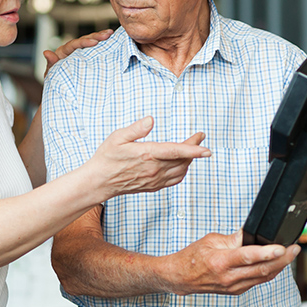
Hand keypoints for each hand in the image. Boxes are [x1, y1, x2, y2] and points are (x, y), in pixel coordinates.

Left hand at [42, 29, 112, 77]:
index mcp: (63, 52)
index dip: (84, 42)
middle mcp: (72, 50)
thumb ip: (51, 63)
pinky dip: (102, 46)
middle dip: (96, 36)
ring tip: (111, 33)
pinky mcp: (87, 58)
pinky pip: (94, 50)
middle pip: (84, 39)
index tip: (94, 42)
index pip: (74, 44)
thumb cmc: (55, 82)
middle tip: (107, 34)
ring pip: (90, 43)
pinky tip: (111, 41)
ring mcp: (80, 54)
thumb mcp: (52, 74)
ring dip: (100, 37)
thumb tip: (46, 52)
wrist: (60, 92)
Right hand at [88, 117, 210, 196]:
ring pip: (181, 170)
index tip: (207, 148)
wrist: (99, 182)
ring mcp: (154, 179)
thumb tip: (151, 120)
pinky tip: (182, 164)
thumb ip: (136, 128)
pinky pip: (175, 179)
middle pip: (183, 160)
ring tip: (192, 147)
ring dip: (190, 160)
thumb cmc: (107, 157)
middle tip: (199, 136)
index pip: (176, 151)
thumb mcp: (117, 137)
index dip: (193, 149)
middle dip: (195, 148)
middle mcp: (154, 169)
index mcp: (147, 154)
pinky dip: (183, 171)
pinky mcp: (153, 186)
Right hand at [165, 231, 298, 295]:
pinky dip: (270, 271)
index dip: (267, 253)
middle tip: (295, 248)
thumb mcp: (211, 241)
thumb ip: (233, 239)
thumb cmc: (192, 258)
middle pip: (262, 270)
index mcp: (221, 262)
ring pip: (263, 277)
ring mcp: (234, 287)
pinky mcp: (237, 291)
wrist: (180, 279)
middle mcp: (228, 278)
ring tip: (292, 254)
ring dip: (280, 266)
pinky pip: (258, 281)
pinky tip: (278, 263)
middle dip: (283, 260)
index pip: (248, 257)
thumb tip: (251, 234)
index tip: (282, 248)